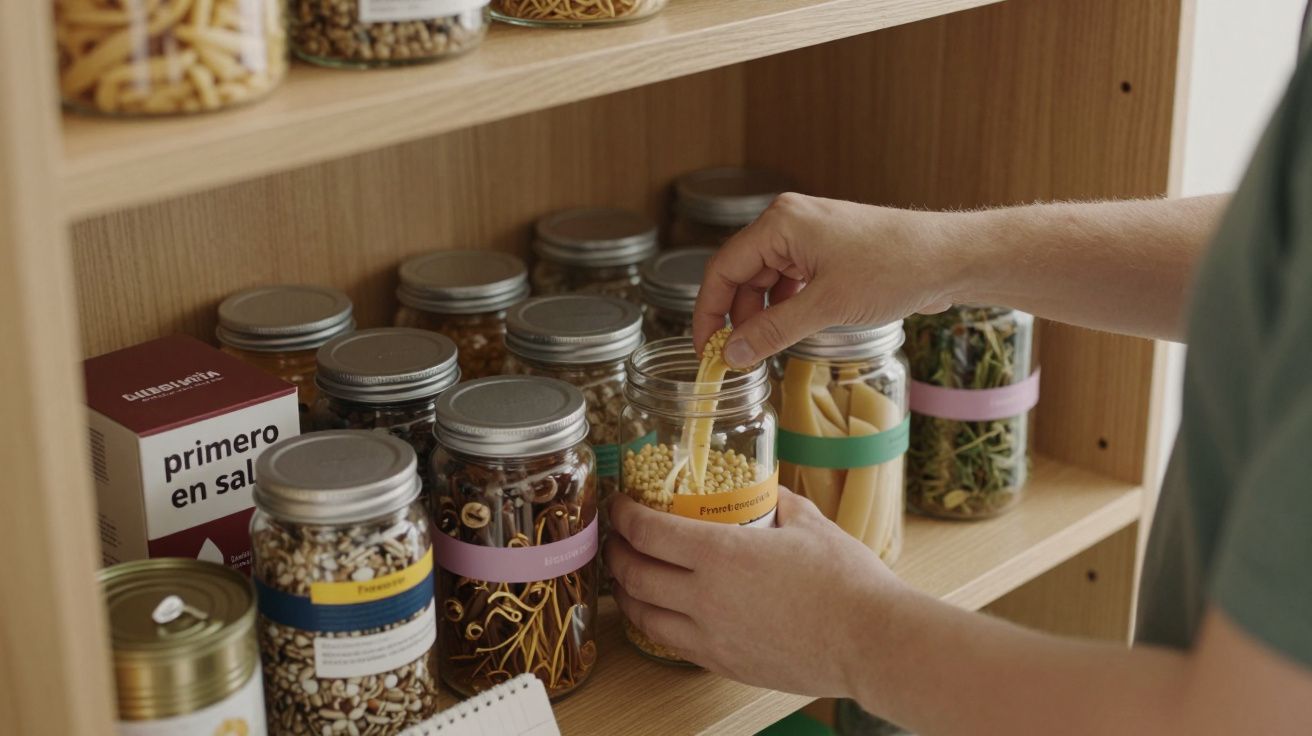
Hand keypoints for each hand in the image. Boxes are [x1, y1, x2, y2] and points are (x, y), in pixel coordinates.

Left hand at [605, 488, 907, 697]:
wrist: (870, 642)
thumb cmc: (846, 582)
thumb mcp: (809, 523)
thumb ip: (778, 503)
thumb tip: (765, 492)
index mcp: (721, 554)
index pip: (648, 531)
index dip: (624, 515)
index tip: (620, 505)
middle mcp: (705, 597)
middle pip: (634, 574)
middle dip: (616, 553)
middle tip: (617, 540)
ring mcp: (711, 635)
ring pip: (643, 615)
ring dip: (626, 593)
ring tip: (628, 578)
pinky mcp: (723, 663)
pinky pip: (671, 643)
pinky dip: (654, 623)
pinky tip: (661, 612)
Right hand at [693, 193, 970, 365]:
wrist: (948, 257)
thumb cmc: (894, 268)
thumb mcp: (826, 307)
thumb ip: (773, 331)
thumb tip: (732, 354)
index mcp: (780, 223)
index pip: (723, 268)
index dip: (708, 312)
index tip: (705, 348)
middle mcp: (789, 222)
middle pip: (742, 275)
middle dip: (738, 317)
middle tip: (737, 358)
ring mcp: (809, 235)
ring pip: (767, 281)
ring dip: (763, 316)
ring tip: (766, 349)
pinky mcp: (828, 250)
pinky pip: (791, 281)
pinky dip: (786, 308)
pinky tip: (791, 332)